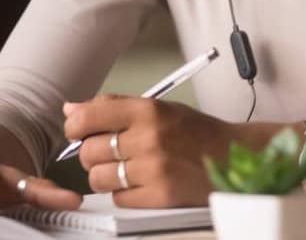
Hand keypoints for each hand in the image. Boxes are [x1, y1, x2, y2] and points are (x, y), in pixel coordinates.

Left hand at [62, 94, 236, 207]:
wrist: (233, 155)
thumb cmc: (196, 132)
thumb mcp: (159, 107)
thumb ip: (114, 106)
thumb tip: (72, 108)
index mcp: (147, 110)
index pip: (88, 117)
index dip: (75, 127)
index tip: (78, 131)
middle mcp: (149, 137)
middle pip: (89, 152)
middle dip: (93, 154)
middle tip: (111, 153)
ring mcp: (153, 168)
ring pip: (99, 178)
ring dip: (106, 176)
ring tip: (126, 169)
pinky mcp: (159, 195)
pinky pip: (119, 198)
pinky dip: (125, 193)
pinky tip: (142, 183)